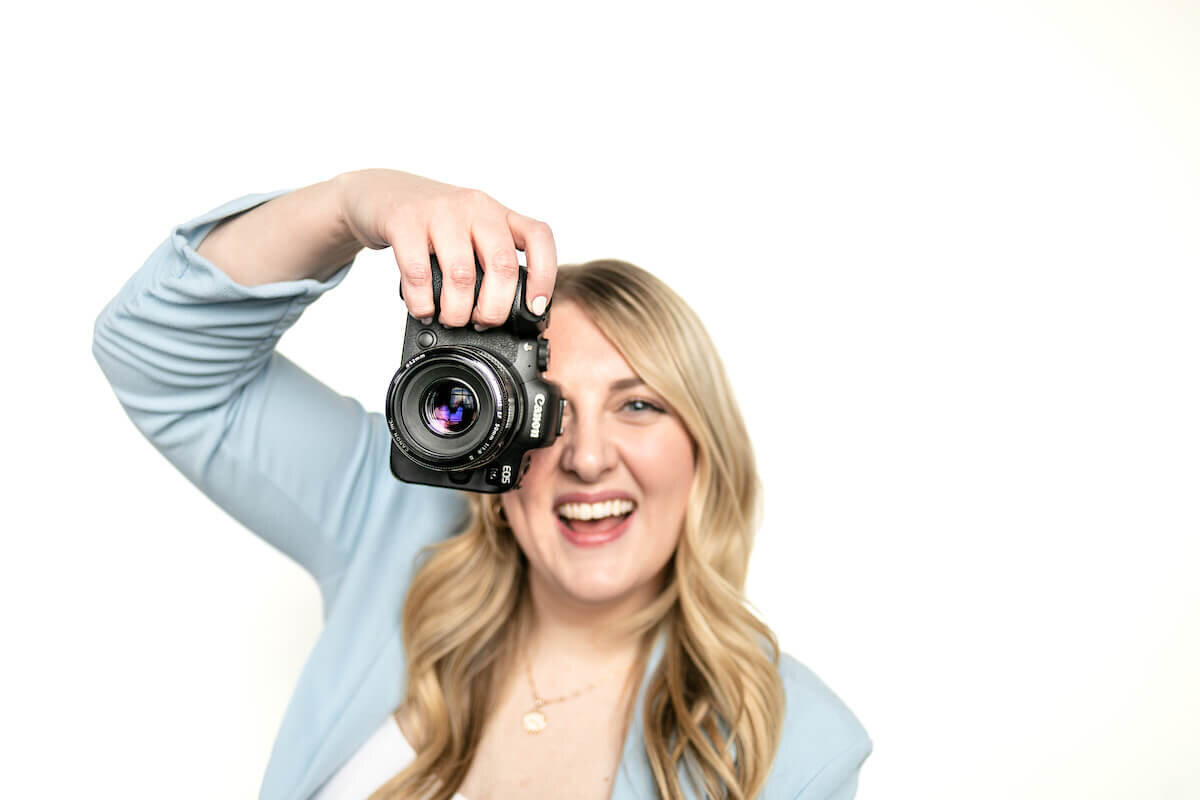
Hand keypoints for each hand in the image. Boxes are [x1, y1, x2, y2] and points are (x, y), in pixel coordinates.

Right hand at [334, 168, 556, 328]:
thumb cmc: (431, 220)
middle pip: (501, 265)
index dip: (544, 276)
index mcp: (498, 213)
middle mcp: (475, 208)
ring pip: (462, 274)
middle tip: (482, 323)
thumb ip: (488, 262)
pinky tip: (423, 310)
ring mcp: (440, 212)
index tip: (536, 308)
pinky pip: (419, 273)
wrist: (379, 191)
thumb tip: (502, 316)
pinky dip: (423, 303)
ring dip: (457, 310)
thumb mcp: (470, 232)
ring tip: (451, 319)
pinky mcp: (405, 221)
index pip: (538, 238)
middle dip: (494, 309)